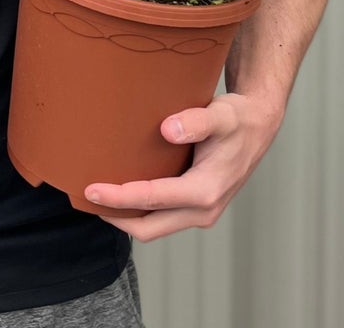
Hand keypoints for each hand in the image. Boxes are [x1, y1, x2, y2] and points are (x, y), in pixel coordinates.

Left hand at [83, 92, 279, 241]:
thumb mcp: (221, 114)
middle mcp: (203, 209)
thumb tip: (168, 130)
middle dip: (115, 216)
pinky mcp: (197, 206)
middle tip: (85, 197)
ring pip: (154, 226)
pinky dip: (139, 210)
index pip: (151, 199)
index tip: (90, 189)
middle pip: (148, 228)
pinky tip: (123, 192)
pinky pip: (162, 217)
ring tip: (98, 197)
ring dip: (126, 217)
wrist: (258, 125)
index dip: (118, 197)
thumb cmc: (238, 119)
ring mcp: (201, 211)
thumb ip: (196, 122)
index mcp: (205, 191)